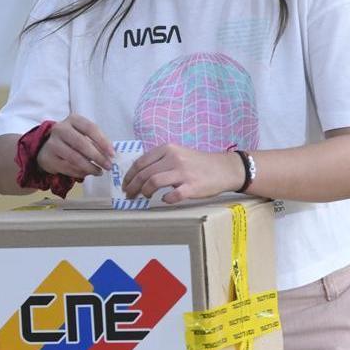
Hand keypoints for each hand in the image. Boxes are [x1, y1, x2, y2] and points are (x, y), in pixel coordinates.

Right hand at [36, 114, 114, 179]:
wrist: (47, 148)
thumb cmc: (71, 140)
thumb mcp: (83, 134)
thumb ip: (96, 141)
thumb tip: (110, 155)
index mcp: (73, 119)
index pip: (90, 128)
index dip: (103, 141)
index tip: (112, 154)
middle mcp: (60, 129)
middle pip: (81, 143)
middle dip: (97, 156)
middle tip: (108, 166)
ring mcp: (53, 143)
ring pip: (74, 158)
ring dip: (90, 167)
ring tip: (99, 172)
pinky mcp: (49, 158)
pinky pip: (68, 168)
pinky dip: (80, 172)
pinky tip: (87, 173)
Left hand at [121, 145, 245, 202]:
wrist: (224, 168)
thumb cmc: (198, 163)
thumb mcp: (177, 154)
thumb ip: (160, 160)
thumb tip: (138, 174)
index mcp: (167, 149)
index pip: (140, 162)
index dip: (129, 175)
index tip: (125, 184)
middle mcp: (174, 158)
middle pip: (144, 174)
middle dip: (132, 187)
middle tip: (129, 195)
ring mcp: (183, 172)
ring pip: (153, 182)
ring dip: (144, 192)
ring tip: (143, 198)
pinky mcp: (192, 187)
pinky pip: (173, 195)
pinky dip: (165, 199)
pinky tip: (164, 200)